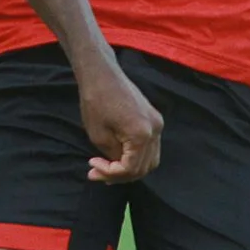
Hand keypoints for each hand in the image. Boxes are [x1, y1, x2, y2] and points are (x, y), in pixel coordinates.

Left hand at [77, 59, 162, 182]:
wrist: (102, 74)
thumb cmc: (96, 101)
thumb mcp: (99, 136)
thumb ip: (113, 156)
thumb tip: (119, 167)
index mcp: (142, 135)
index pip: (131, 168)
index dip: (111, 174)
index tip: (92, 168)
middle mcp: (155, 130)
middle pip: (144, 167)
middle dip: (120, 175)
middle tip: (97, 174)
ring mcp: (157, 123)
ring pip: (150, 159)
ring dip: (130, 168)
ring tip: (107, 169)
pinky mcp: (154, 118)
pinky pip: (150, 147)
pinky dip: (136, 156)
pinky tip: (118, 156)